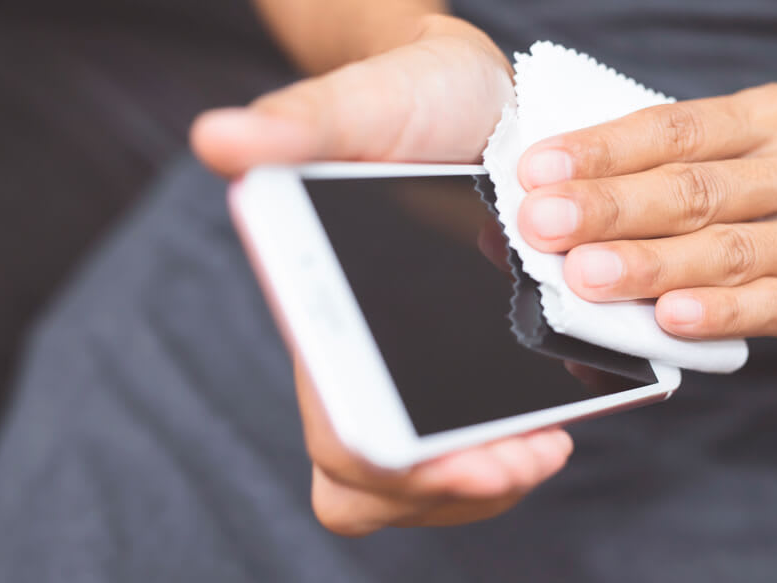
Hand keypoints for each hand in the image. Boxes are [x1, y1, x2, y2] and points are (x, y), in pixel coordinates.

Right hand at [192, 16, 574, 534]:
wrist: (463, 98)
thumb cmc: (403, 101)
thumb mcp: (358, 103)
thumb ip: (296, 125)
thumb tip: (221, 140)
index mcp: (326, 319)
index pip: (345, 439)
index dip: (404, 468)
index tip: (482, 458)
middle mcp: (360, 359)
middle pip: (381, 486)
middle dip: (454, 491)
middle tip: (532, 454)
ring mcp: (410, 370)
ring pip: (426, 484)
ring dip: (489, 481)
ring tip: (548, 441)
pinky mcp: (460, 365)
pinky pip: (470, 446)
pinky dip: (508, 451)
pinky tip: (555, 415)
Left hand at [516, 83, 776, 356]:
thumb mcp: (743, 161)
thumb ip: (662, 175)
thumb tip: (552, 201)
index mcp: (775, 119)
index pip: (677, 129)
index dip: (603, 151)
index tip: (539, 172)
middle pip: (696, 189)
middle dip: (611, 207)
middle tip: (545, 224)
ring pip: (730, 250)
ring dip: (650, 264)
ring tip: (587, 275)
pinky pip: (775, 306)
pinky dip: (720, 312)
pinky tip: (671, 317)